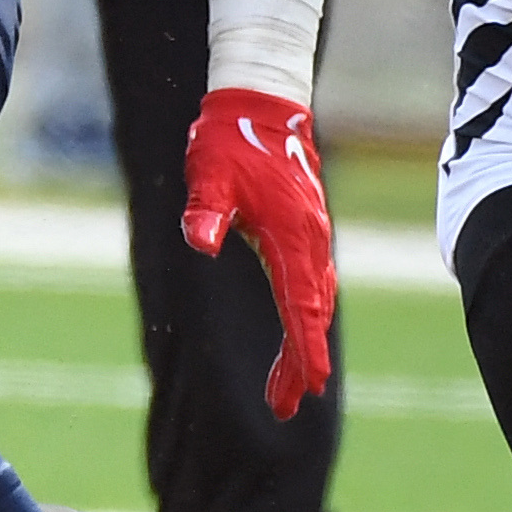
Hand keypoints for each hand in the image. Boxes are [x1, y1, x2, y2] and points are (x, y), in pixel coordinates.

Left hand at [182, 88, 335, 418]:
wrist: (261, 104)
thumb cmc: (231, 141)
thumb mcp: (209, 175)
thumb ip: (205, 210)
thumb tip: (198, 241)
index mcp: (291, 237)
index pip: (300, 306)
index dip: (305, 349)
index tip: (312, 386)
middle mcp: (310, 242)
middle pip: (311, 315)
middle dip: (303, 363)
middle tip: (289, 407)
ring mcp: (311, 237)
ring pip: (313, 303)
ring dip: (303, 345)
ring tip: (290, 390)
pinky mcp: (305, 231)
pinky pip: (311, 286)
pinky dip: (306, 317)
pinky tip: (297, 334)